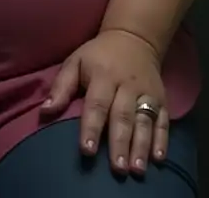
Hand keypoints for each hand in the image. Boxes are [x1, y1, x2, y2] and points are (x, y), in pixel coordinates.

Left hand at [42, 28, 168, 176]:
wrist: (133, 37)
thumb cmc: (98, 55)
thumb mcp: (75, 61)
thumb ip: (61, 87)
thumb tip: (44, 112)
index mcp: (103, 75)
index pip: (96, 104)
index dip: (91, 127)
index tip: (87, 150)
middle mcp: (127, 85)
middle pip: (123, 116)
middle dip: (120, 143)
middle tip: (117, 169)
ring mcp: (147, 92)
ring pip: (145, 121)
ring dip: (142, 146)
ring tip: (137, 170)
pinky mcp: (162, 98)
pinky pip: (164, 120)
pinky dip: (163, 139)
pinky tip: (159, 158)